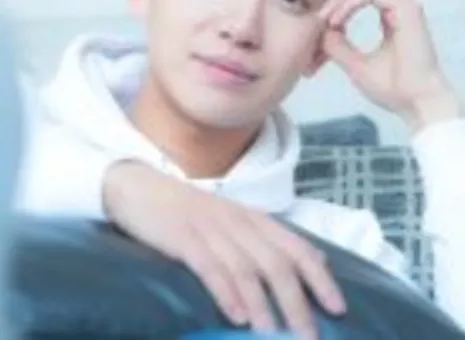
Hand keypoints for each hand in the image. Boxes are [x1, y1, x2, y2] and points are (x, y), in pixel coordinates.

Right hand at [103, 161, 344, 338]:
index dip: (320, 278)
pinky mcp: (183, 237)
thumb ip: (271, 238)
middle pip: (276, 263)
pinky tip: (236, 318)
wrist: (142, 189)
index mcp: (254, 218)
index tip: (339, 308)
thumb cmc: (192, 211)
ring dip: (264, 306)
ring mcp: (210, 229)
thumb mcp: (236, 219)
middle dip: (297, 303)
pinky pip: (209, 266)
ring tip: (276, 338)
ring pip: (246, 269)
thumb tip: (316, 258)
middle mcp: (238, 222)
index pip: (297, 247)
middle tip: (310, 339)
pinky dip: (225, 292)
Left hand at [319, 0, 461, 130]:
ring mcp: (406, 6)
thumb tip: (321, 29)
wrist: (415, 104)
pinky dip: (350, 4)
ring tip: (325, 18)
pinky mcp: (408, 12)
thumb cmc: (393, 87)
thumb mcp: (354, 62)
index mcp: (392, 12)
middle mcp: (401, 5)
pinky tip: (336, 21)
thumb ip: (337, 43)